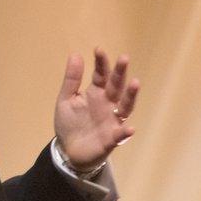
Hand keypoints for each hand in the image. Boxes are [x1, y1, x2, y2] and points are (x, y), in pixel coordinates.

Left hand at [54, 47, 139, 171]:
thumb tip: (75, 54)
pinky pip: (120, 135)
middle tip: (124, 58)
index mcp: (96, 93)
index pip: (101, 75)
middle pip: (116, 86)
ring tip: (135, 83)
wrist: (68, 150)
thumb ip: (72, 80)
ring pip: (125, 106)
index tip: (98, 49)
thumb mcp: (66, 100)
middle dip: (120, 73)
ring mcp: (112, 121)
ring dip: (131, 96)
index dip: (101, 63)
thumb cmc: (70, 123)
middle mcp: (108, 104)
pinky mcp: (112, 139)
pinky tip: (129, 128)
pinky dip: (125, 132)